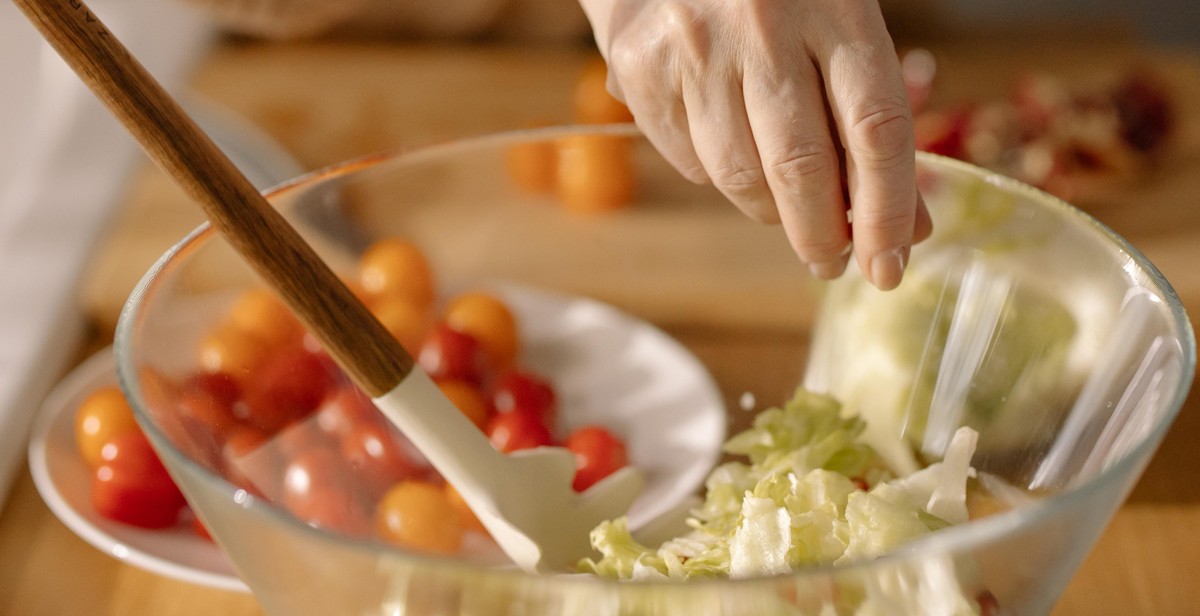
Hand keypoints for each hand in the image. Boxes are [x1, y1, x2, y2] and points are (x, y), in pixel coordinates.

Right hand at [578, 0, 931, 289]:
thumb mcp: (842, 32)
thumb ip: (873, 123)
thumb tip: (909, 228)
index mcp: (835, 6)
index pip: (875, 130)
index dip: (887, 212)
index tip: (890, 269)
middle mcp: (761, 24)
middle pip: (801, 167)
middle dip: (823, 235)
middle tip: (832, 262)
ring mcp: (694, 48)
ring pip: (740, 177)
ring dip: (771, 211)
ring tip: (785, 203)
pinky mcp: (642, 70)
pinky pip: (691, 163)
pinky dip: (720, 177)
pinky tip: (731, 147)